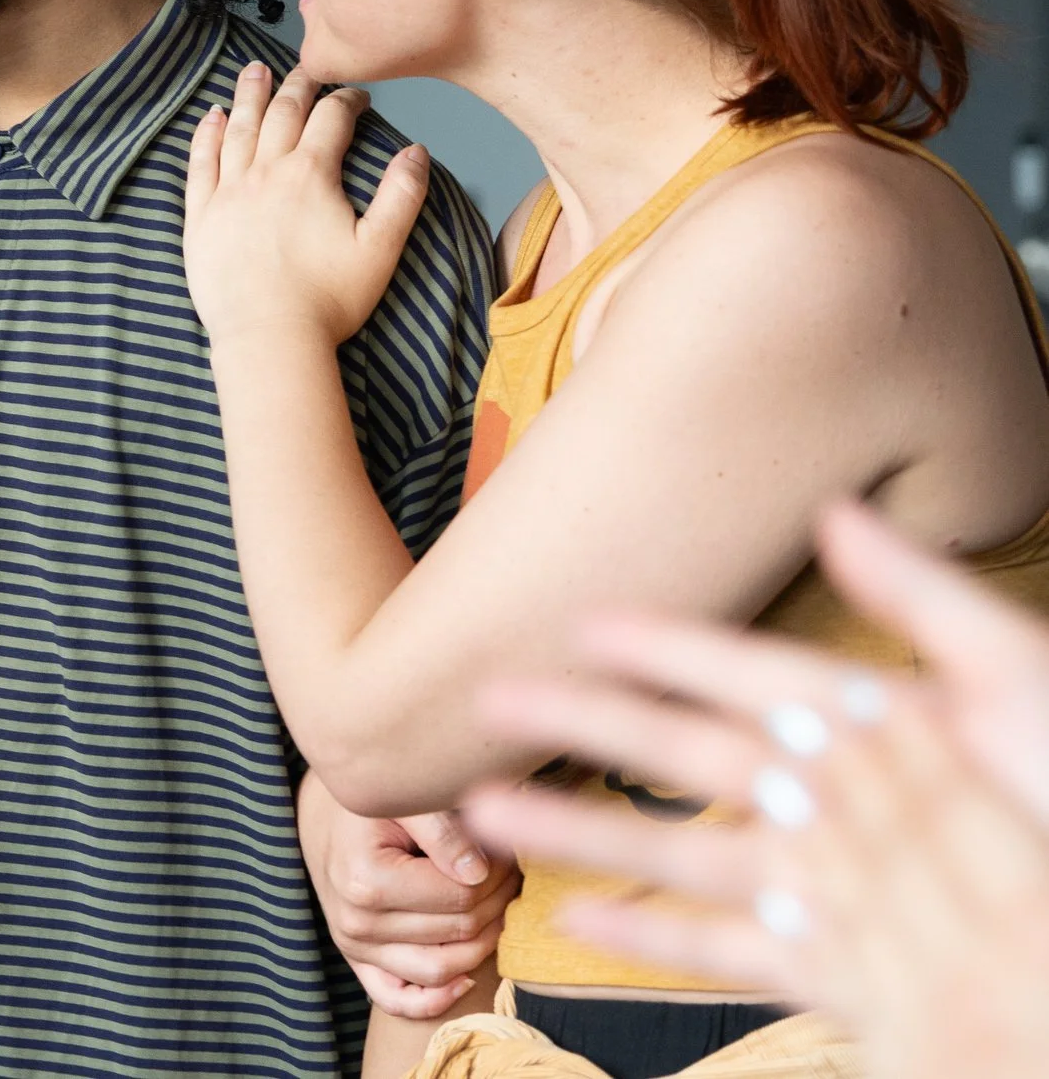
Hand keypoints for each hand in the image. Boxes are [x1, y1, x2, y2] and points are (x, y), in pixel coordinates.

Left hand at [183, 64, 429, 350]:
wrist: (269, 337)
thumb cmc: (328, 300)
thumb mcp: (381, 248)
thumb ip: (402, 195)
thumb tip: (416, 151)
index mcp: (311, 175)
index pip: (331, 119)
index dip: (347, 101)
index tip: (358, 97)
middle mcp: (266, 173)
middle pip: (282, 113)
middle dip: (297, 85)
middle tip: (304, 68)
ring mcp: (228, 191)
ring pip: (238, 128)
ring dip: (248, 95)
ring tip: (254, 70)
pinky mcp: (201, 216)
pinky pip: (200, 163)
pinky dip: (206, 134)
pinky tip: (211, 116)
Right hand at [299, 773, 516, 1016]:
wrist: (333, 825)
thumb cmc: (373, 809)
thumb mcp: (405, 803)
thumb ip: (443, 831)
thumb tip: (478, 873)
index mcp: (366, 881)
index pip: (460, 896)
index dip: (496, 875)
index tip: (507, 854)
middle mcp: (357, 923)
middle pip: (456, 931)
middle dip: (496, 901)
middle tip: (510, 872)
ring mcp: (356, 948)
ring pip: (440, 969)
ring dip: (483, 942)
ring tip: (496, 904)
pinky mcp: (359, 964)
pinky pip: (398, 1000)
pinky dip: (436, 999)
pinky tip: (466, 978)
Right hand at [463, 500, 1048, 1077]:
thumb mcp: (1018, 683)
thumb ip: (927, 600)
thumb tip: (836, 511)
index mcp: (878, 725)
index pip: (744, 670)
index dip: (665, 645)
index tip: (582, 621)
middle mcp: (838, 801)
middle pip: (684, 755)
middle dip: (585, 725)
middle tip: (496, 698)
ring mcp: (833, 888)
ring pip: (679, 852)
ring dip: (581, 830)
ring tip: (491, 810)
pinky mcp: (843, 975)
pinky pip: (727, 952)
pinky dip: (648, 938)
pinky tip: (577, 919)